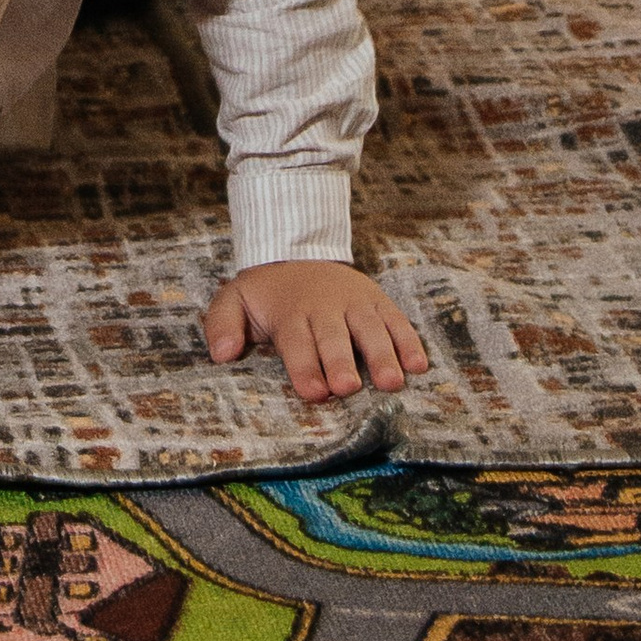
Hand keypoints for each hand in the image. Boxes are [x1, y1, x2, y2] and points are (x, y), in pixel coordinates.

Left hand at [202, 262, 428, 403]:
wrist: (298, 248)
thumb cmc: (267, 292)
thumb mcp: (235, 299)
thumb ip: (222, 324)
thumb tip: (221, 354)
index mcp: (291, 313)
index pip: (297, 342)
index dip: (305, 367)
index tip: (313, 392)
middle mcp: (325, 307)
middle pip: (335, 337)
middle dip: (341, 361)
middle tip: (348, 387)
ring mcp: (354, 302)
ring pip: (370, 327)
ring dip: (381, 354)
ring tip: (392, 383)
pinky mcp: (377, 300)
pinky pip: (396, 319)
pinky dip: (408, 340)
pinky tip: (418, 365)